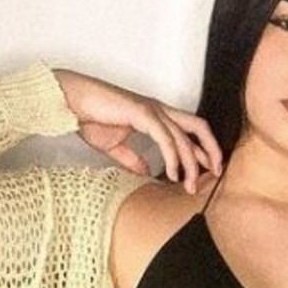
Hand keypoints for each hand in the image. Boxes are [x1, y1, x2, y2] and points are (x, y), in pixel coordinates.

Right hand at [52, 69, 222, 191]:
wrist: (71, 102)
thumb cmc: (89, 118)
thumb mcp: (114, 146)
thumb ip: (132, 159)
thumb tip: (144, 173)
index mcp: (155, 115)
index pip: (188, 132)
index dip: (201, 151)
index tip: (207, 172)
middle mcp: (159, 110)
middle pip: (199, 127)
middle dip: (211, 150)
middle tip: (216, 174)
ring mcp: (152, 109)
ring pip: (183, 137)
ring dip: (190, 164)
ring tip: (189, 185)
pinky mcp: (142, 113)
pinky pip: (165, 138)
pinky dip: (172, 158)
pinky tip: (172, 175)